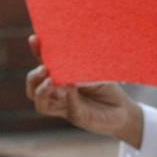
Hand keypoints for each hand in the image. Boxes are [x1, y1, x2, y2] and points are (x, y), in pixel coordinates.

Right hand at [23, 34, 141, 145]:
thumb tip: (69, 61)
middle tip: (43, 68)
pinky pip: (70, 109)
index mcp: (60, 81)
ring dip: (42, 92)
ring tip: (50, 81)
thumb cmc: (107, 90)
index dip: (37, 54)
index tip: (34, 39)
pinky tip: (70, 88)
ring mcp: (66, 108)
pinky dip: (70, 98)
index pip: (43, 67)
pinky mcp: (79, 118)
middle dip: (33, 78)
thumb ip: (81, 68)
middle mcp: (58, 96)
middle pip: (33, 89)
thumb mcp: (95, 73)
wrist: (124, 111)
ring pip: (42, 104)